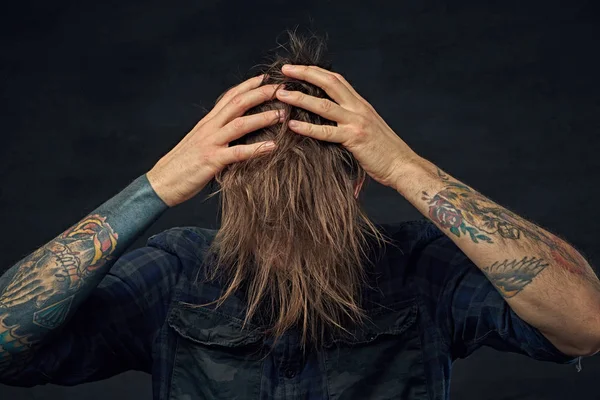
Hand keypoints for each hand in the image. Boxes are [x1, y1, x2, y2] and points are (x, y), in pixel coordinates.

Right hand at [147, 75, 282, 206]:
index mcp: (207, 122)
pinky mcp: (211, 161)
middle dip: (261, 94)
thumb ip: (216, 133)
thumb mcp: (200, 143)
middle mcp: (209, 128)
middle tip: (282, 89)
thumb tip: (233, 130)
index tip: (266, 78)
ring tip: (283, 115)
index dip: (248, 85)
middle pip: (238, 104)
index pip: (229, 97)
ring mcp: (210, 143)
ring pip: (240, 124)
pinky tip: (273, 147)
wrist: (161, 182)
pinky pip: (238, 153)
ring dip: (263, 118)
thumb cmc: (182, 165)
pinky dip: (257, 149)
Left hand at [275, 65, 418, 189]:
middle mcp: (358, 108)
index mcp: (361, 104)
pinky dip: (308, 128)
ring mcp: (357, 122)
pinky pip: (326, 132)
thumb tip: (329, 120)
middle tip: (285, 70)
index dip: (316, 71)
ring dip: (300, 97)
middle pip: (329, 82)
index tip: (297, 67)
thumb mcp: (367, 128)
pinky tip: (293, 125)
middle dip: (305, 73)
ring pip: (324, 105)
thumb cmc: (384, 152)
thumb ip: (350, 120)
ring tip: (282, 95)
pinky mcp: (354, 139)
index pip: (336, 79)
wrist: (403, 166)